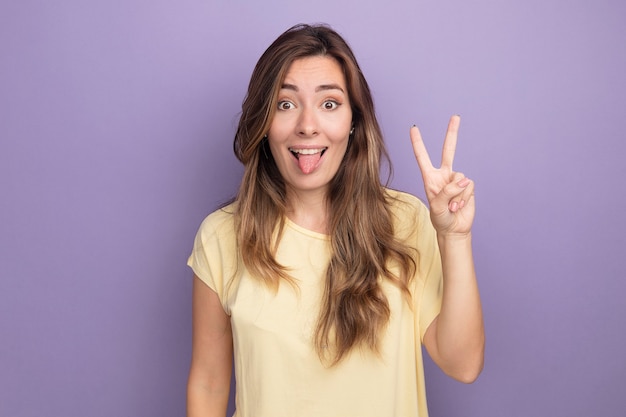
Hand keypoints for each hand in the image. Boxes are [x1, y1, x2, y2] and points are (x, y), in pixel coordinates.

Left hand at [410, 115, 474, 235]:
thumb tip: (464, 180)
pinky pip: (469, 186)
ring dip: (456, 195)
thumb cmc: (440, 218)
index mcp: (430, 178)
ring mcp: (456, 180)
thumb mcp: (437, 206)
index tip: (413, 128)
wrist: (453, 229)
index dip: (418, 143)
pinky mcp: (468, 187)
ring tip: (451, 207)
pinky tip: (459, 206)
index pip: (422, 157)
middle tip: (455, 116)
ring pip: (460, 179)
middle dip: (452, 133)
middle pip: (449, 151)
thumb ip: (448, 191)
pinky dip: (464, 198)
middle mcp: (443, 175)